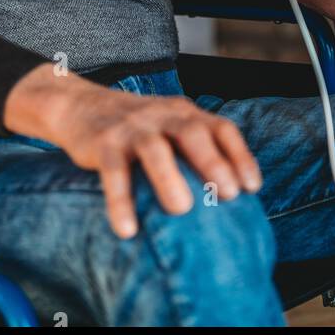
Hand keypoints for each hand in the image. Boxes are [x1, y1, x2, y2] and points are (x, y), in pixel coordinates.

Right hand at [3, 64, 261, 238]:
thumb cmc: (137, 127)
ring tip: (182, 210)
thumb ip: (194, 149)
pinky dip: (120, 201)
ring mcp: (132, 128)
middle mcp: (162, 115)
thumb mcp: (169, 127)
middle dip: (212, 162)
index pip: (221, 128)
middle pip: (192, 132)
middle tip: (228, 194)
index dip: (240, 156)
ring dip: (169, 178)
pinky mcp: (104, 143)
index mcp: (184, 112)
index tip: (253, 187)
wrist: (80, 105)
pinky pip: (114, 172)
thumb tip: (230, 198)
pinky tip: (126, 229)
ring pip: (154, 149)